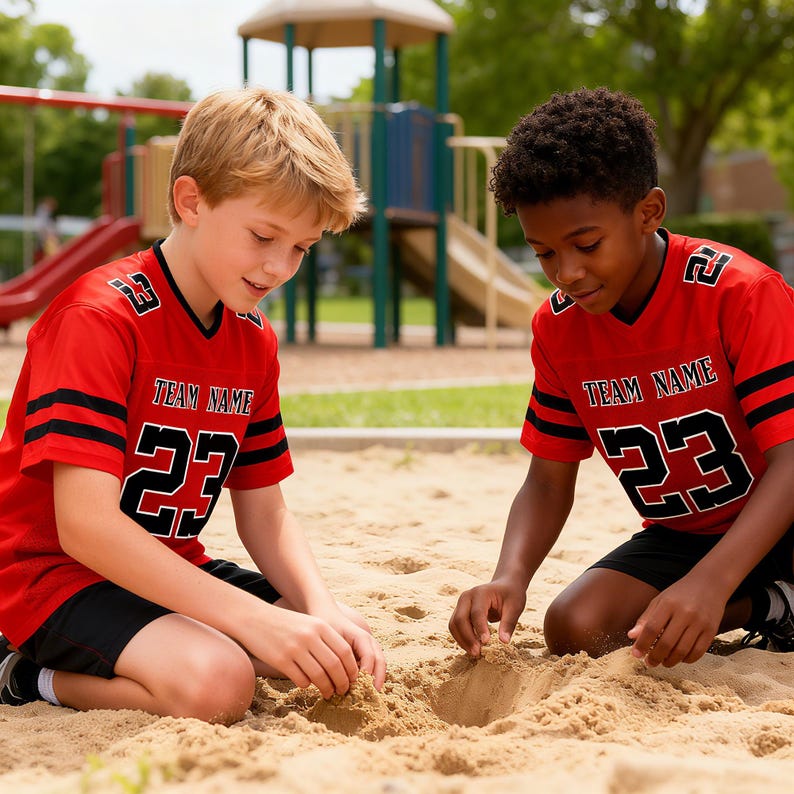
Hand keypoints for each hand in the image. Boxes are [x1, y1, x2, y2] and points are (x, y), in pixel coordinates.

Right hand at [242, 608, 359, 698]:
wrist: (254, 618)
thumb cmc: (285, 623)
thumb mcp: (309, 623)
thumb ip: (325, 639)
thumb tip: (343, 664)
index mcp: (320, 626)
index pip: (344, 651)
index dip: (351, 668)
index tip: (353, 679)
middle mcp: (310, 636)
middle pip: (335, 665)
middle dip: (342, 682)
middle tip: (343, 691)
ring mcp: (295, 648)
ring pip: (319, 675)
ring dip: (327, 688)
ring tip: (329, 693)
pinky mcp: (280, 660)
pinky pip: (301, 679)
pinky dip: (307, 685)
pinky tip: (307, 684)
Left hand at [309, 602, 385, 690]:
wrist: (328, 615)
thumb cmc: (327, 628)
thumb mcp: (330, 640)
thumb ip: (336, 656)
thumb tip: (338, 678)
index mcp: (362, 637)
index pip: (370, 656)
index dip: (367, 672)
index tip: (361, 686)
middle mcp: (370, 642)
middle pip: (380, 660)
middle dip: (378, 678)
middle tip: (374, 693)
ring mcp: (371, 646)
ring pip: (380, 663)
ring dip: (377, 678)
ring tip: (372, 693)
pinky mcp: (367, 651)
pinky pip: (375, 664)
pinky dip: (373, 676)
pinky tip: (365, 687)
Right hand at [449, 579, 525, 656]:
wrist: (504, 585)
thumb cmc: (511, 595)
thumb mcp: (515, 607)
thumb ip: (508, 624)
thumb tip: (504, 641)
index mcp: (481, 592)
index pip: (477, 613)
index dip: (480, 629)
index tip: (486, 643)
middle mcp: (467, 596)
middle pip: (460, 619)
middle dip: (467, 638)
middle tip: (478, 653)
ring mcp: (461, 603)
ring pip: (454, 624)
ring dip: (462, 640)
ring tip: (475, 653)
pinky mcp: (460, 610)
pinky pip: (455, 626)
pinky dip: (461, 637)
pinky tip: (472, 646)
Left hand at [627, 576, 723, 667]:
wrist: (710, 583)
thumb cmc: (680, 593)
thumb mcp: (660, 600)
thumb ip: (646, 618)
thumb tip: (631, 637)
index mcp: (668, 604)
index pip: (652, 628)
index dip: (642, 644)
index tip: (635, 654)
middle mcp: (685, 614)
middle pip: (667, 643)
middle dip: (655, 657)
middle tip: (649, 663)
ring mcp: (700, 623)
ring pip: (682, 651)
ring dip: (670, 661)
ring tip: (662, 662)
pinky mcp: (712, 631)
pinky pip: (698, 652)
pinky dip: (687, 660)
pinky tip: (679, 658)